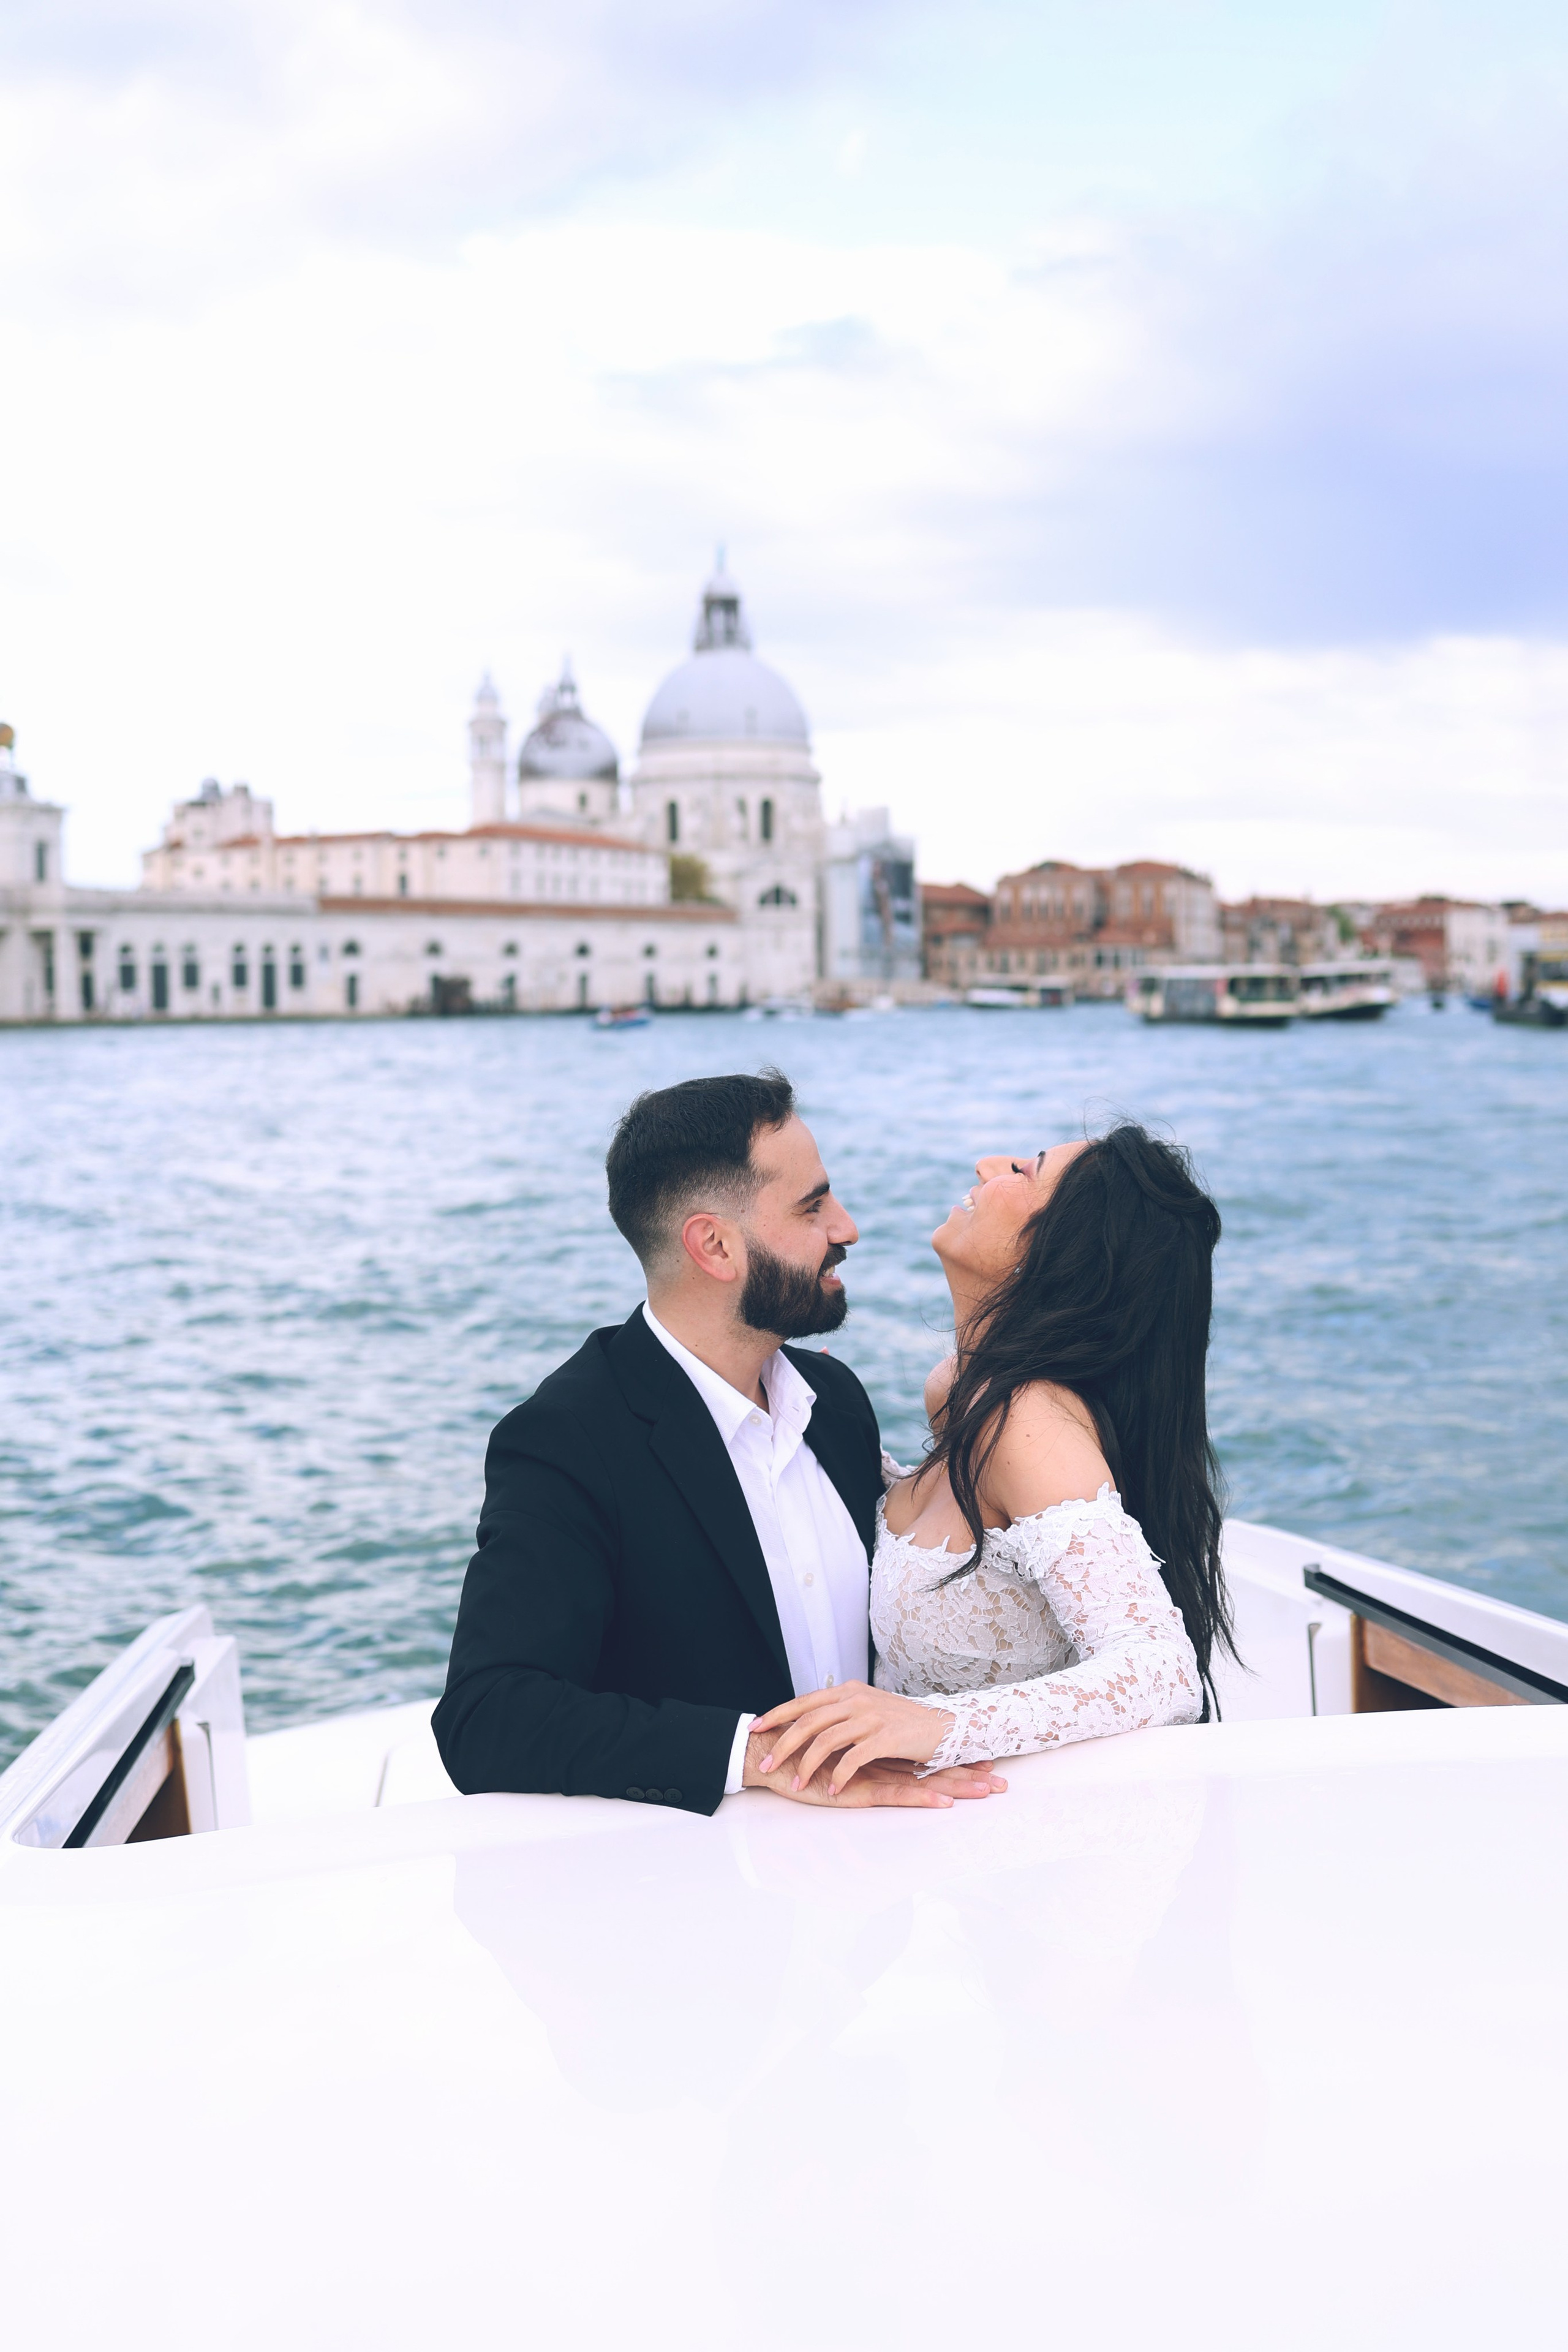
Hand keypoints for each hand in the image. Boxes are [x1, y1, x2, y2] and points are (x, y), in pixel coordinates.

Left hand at [749, 1682, 1007, 1798]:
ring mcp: (870, 1717)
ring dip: (807, 1764)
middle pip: (809, 1720)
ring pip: (826, 1740)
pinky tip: (831, 1788)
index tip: (755, 1727)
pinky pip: (852, 1758)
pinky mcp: (885, 1737)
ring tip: (797, 1784)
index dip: (777, 1714)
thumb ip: (841, 1711)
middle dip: (784, 1744)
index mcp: (848, 1690)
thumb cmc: (902, 1721)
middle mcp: (856, 1699)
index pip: (804, 1701)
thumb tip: (811, 1722)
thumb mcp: (867, 1707)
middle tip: (768, 1763)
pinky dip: (838, 1774)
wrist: (942, 1725)